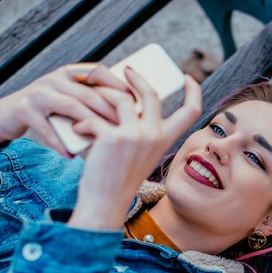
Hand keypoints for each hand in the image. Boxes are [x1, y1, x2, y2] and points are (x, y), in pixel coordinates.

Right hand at [0, 64, 129, 157]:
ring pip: (71, 107)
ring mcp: (38, 94)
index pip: (97, 72)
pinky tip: (72, 155)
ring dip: (91, 124)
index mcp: (68, 74)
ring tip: (107, 139)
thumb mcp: (67, 101)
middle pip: (88, 92)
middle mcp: (53, 79)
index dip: (117, 84)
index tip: (135, 100)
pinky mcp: (24, 111)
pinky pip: (47, 129)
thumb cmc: (46, 113)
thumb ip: (89, 102)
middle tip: (128, 126)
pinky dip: (60, 144)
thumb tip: (127, 113)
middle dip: (110, 109)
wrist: (4, 117)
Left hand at [68, 68, 201, 229]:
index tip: (187, 78)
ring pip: (120, 98)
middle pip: (152, 93)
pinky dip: (83, 121)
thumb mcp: (140, 154)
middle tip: (126, 70)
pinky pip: (95, 117)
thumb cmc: (119, 178)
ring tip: (91, 94)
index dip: (194, 91)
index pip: (192, 112)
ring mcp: (135, 136)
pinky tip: (77, 129)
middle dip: (137, 76)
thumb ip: (141, 131)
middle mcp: (155, 136)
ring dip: (102, 92)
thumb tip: (127, 100)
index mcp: (165, 140)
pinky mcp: (112, 138)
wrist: (105, 203)